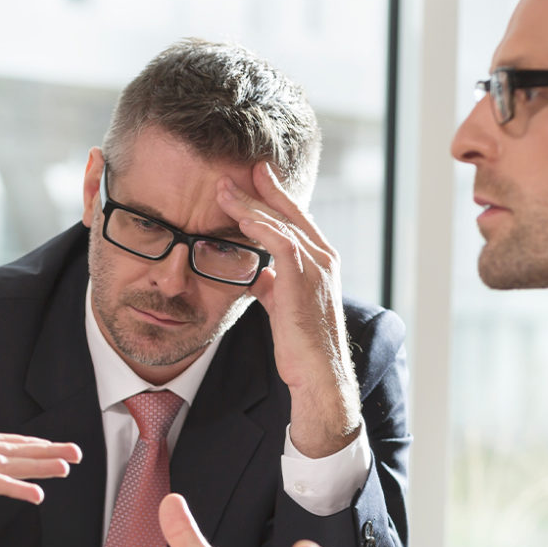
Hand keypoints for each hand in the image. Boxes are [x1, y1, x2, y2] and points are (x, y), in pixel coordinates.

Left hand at [216, 162, 359, 456]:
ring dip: (250, 204)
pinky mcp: (303, 280)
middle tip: (236, 171)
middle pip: (289, 213)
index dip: (275, 195)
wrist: (319, 375)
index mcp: (321, 262)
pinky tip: (239, 216)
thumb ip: (273, 286)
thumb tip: (257, 276)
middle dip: (262, 189)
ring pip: (280, 223)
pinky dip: (258, 226)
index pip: (296, 218)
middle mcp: (324, 258)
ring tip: (224, 189)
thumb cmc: (301, 347)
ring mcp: (316, 268)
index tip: (254, 175)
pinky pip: (279, 243)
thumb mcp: (284, 307)